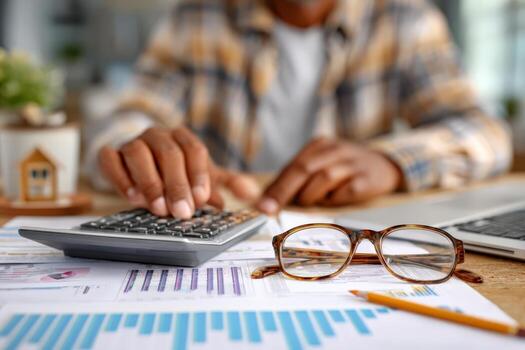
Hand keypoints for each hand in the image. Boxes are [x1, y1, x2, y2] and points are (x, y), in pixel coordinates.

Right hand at [98, 126, 259, 217]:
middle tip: (182, 212)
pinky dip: (120, 178)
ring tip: (158, 208)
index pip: (194, 150)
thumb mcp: (202, 175)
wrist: (140, 163)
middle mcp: (157, 135)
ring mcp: (132, 143)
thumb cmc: (176, 171)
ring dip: (150, 182)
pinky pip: (110, 160)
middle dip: (177, 185)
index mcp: (183, 137)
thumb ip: (226, 182)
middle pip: (169, 153)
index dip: (199, 175)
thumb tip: (252, 193)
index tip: (202, 199)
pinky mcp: (110, 155)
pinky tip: (132, 197)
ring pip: (138, 154)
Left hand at [256, 138, 401, 213]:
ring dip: (312, 195)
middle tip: (270, 210)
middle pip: (304, 169)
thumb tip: (268, 200)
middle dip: (283, 191)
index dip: (275, 186)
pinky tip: (336, 199)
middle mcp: (335, 149)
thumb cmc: (344, 170)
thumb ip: (297, 179)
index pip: (292, 166)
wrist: (385, 165)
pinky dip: (336, 199)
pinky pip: (346, 191)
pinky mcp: (367, 178)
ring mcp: (353, 162)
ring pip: (324, 177)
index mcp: (319, 145)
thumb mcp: (321, 166)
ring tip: (312, 202)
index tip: (261, 204)